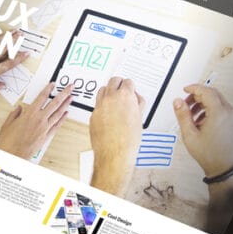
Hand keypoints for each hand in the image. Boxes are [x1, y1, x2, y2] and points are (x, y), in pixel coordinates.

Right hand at [0, 82, 70, 158]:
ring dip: (66, 104)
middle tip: (70, 87)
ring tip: (71, 97)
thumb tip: (19, 108)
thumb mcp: (8, 124)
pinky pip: (57, 125)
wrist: (13, 155)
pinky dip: (62, 118)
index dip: (48, 89)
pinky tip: (66, 113)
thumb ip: (14, 114)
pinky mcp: (46, 136)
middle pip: (54, 103)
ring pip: (58, 113)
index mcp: (29, 114)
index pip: (41, 98)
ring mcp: (44, 128)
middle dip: (64, 93)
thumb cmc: (9, 141)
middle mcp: (39, 119)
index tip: (52, 84)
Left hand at [89, 77, 143, 194]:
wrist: (115, 153)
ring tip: (114, 99)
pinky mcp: (93, 115)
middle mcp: (110, 98)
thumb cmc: (128, 139)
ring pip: (102, 90)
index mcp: (125, 96)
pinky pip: (97, 104)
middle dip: (119, 84)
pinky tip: (108, 113)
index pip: (127, 82)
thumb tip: (135, 100)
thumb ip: (137, 104)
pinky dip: (102, 105)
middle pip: (113, 81)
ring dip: (108, 92)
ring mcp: (99, 106)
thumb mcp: (139, 118)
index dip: (130, 86)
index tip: (131, 89)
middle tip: (122, 89)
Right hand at [173, 84, 232, 176]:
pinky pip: (221, 108)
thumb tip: (177, 102)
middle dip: (197, 96)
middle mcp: (228, 112)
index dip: (194, 88)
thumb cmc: (209, 154)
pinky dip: (210, 109)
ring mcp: (232, 116)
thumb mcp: (190, 134)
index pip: (206, 91)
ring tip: (191, 115)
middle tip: (186, 103)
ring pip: (216, 100)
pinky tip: (200, 121)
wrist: (223, 166)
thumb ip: (182, 115)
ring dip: (203, 103)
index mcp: (218, 113)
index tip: (185, 89)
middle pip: (212, 94)